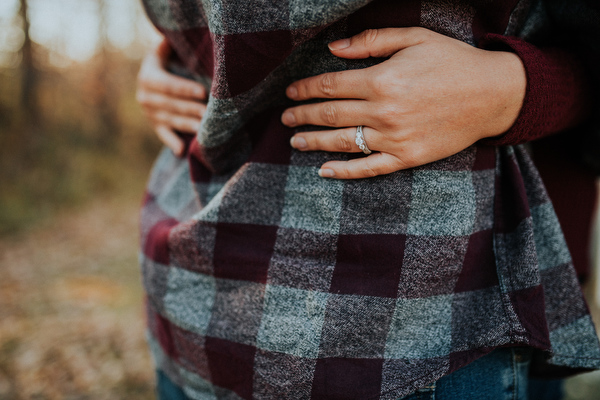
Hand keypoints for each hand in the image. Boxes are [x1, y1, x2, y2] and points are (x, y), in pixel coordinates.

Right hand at [136, 39, 207, 156]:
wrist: (152, 80)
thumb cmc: (167, 61)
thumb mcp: (163, 51)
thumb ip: (167, 46)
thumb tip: (170, 37)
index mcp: (148, 78)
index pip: (167, 84)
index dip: (185, 88)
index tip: (203, 92)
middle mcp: (146, 98)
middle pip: (171, 105)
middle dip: (192, 109)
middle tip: (210, 113)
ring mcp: (150, 114)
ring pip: (171, 121)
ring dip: (188, 126)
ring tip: (204, 130)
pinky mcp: (156, 126)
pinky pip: (164, 135)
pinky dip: (172, 143)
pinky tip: (182, 151)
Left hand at [282, 27, 525, 178]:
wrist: (493, 95)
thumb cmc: (453, 62)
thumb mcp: (414, 38)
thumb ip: (371, 43)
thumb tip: (333, 49)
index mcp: (382, 80)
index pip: (330, 86)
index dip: (306, 89)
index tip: (291, 93)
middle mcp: (383, 112)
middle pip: (330, 115)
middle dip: (302, 116)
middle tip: (285, 118)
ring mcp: (394, 138)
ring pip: (342, 143)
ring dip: (313, 142)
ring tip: (294, 141)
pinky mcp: (407, 158)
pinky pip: (368, 168)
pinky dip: (343, 171)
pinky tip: (324, 171)